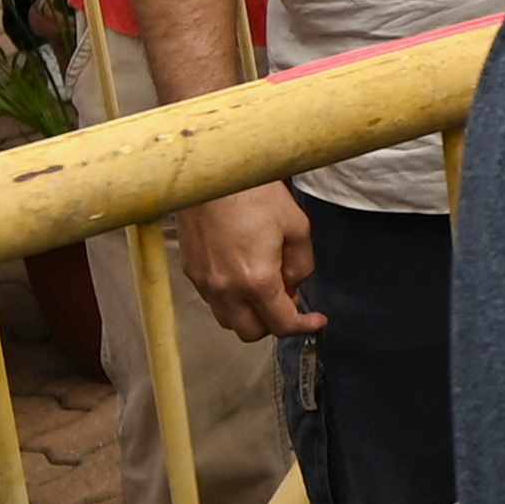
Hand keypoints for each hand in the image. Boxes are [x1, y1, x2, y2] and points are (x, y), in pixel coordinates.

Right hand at [179, 179, 321, 340]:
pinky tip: (242, 275)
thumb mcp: (296, 226)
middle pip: (250, 332)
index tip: (314, 320)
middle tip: (288, 301)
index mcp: (255, 279)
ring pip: (227, 319)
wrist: (212, 171)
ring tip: (264, 288)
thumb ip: (302, 264)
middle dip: (273, 324)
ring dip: (249, 313)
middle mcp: (224, 286)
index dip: (304, 326)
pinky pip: (212, 298)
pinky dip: (230, 297)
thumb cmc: (250, 191)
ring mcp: (203, 279)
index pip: (282, 324)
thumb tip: (295, 283)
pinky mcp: (190, 268)